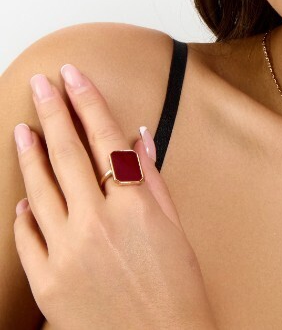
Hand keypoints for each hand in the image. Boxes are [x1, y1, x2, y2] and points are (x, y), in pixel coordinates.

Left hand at [12, 64, 217, 329]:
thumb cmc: (177, 287)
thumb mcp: (173, 226)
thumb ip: (151, 178)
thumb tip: (138, 138)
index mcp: (135, 205)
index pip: (105, 138)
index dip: (88, 102)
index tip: (74, 75)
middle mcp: (98, 221)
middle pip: (68, 153)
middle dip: (53, 111)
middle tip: (42, 83)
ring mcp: (68, 251)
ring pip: (41, 188)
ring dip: (30, 154)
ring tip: (23, 127)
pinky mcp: (47, 282)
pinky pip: (28, 237)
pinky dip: (26, 212)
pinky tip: (25, 194)